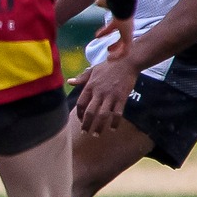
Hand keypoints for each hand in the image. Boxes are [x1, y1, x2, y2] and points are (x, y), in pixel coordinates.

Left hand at [75, 17, 138, 131]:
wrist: (126, 62)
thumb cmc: (108, 66)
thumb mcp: (92, 70)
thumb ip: (81, 78)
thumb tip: (69, 82)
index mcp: (90, 86)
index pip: (81, 103)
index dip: (79, 114)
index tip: (79, 120)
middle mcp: (99, 93)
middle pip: (90, 112)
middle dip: (86, 124)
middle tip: (84, 133)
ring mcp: (111, 96)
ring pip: (102, 115)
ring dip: (99, 127)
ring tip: (96, 135)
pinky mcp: (122, 98)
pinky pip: (117, 113)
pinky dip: (114, 122)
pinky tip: (112, 129)